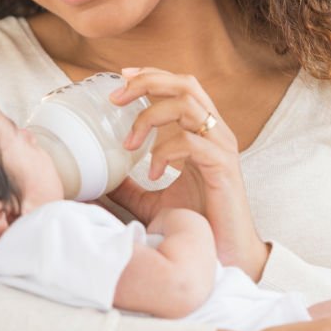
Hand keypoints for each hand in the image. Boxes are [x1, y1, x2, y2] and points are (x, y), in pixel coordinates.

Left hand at [107, 67, 268, 278]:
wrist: (229, 256)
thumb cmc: (199, 225)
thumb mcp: (155, 200)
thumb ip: (131, 186)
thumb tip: (101, 178)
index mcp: (202, 133)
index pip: (182, 87)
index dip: (153, 74)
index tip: (122, 76)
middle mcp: (215, 133)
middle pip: (186, 84)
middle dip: (148, 82)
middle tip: (116, 97)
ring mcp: (221, 148)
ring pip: (188, 104)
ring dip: (150, 117)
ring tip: (129, 143)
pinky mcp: (222, 167)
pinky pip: (191, 142)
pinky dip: (164, 152)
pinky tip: (152, 173)